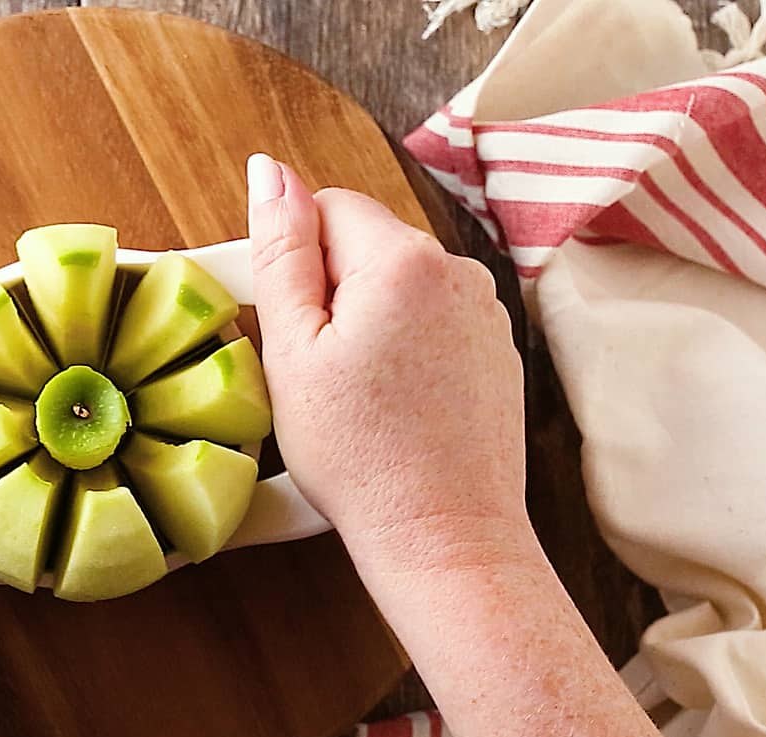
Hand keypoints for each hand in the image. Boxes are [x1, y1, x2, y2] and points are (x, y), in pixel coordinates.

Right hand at [246, 154, 525, 566]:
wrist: (442, 535)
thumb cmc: (359, 455)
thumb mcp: (292, 350)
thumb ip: (280, 250)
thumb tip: (269, 172)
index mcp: (402, 260)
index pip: (326, 206)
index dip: (294, 263)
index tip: (291, 328)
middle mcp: (457, 270)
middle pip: (365, 243)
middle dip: (331, 292)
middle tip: (318, 371)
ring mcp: (485, 311)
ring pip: (397, 285)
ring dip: (367, 321)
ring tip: (358, 396)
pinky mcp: (496, 351)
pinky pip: (431, 322)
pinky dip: (405, 349)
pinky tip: (394, 406)